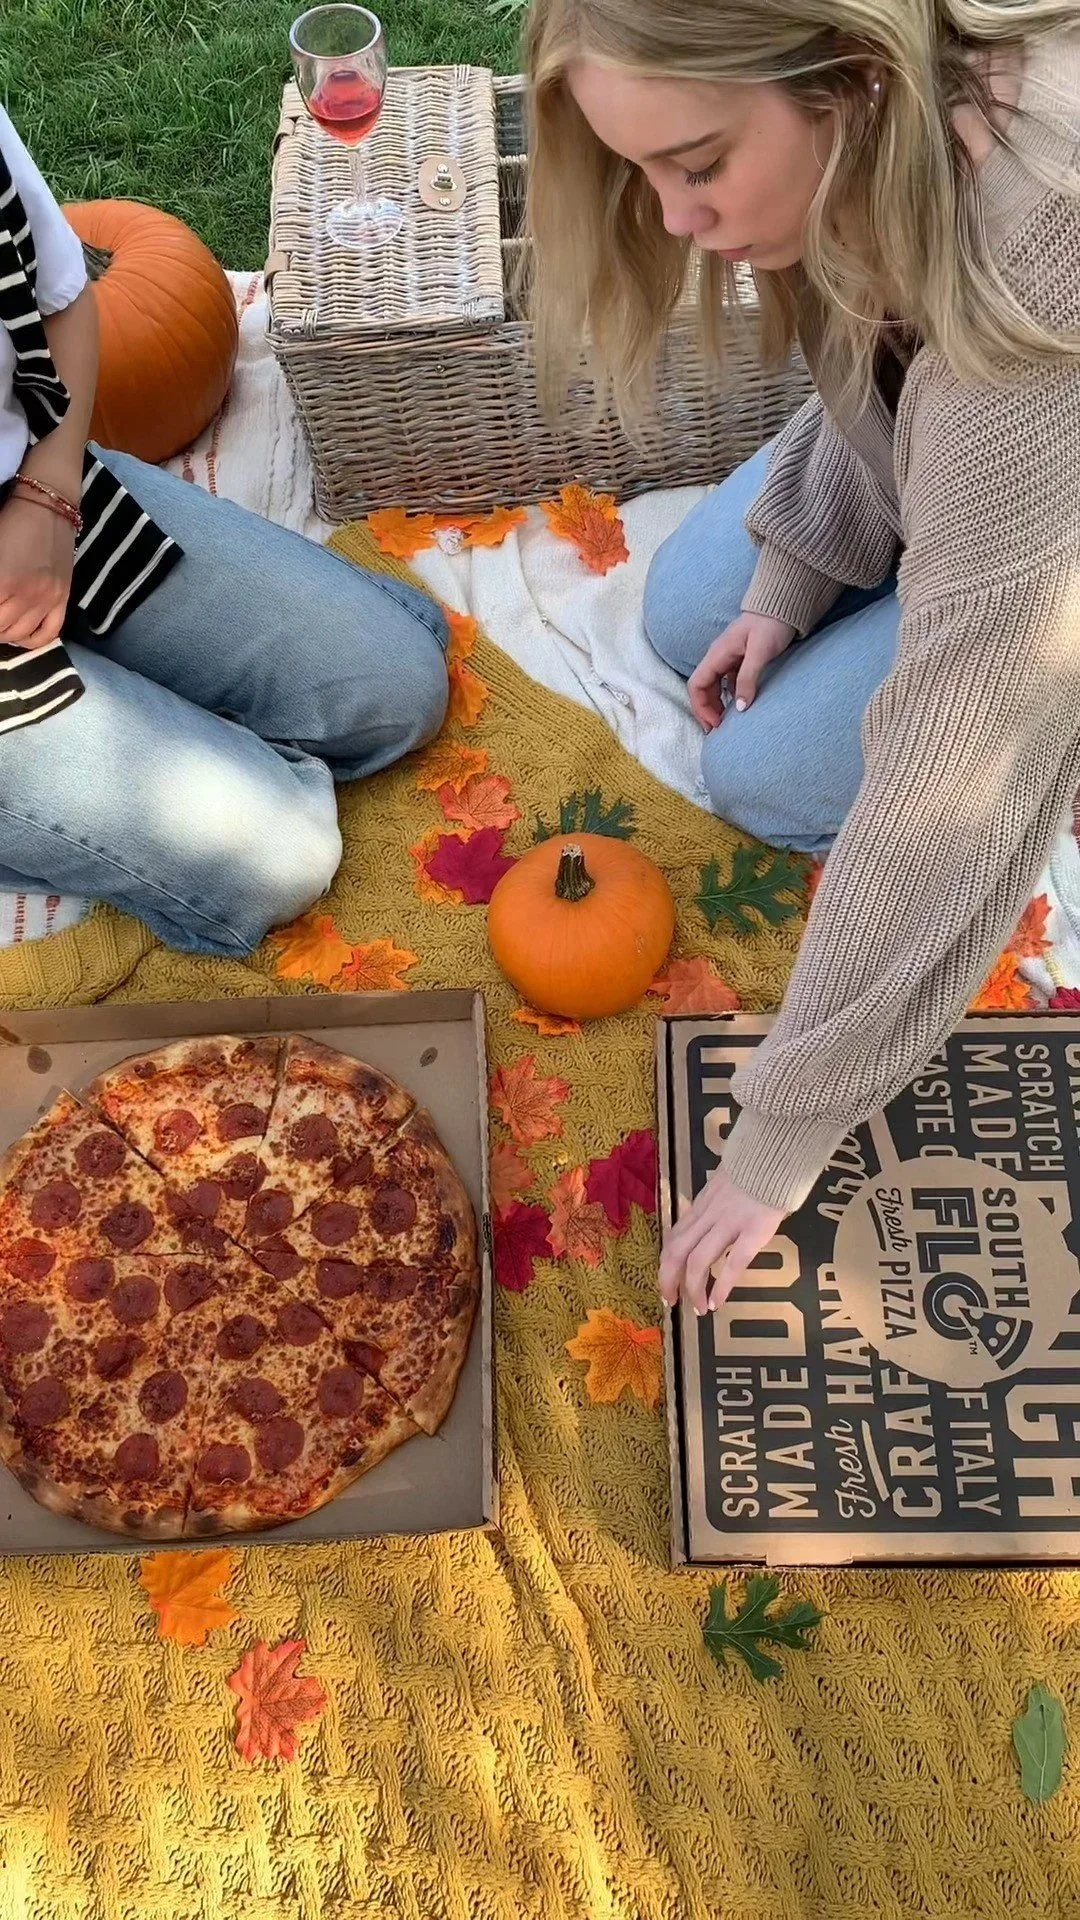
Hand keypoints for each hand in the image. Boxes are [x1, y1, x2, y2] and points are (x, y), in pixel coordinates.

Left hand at [0, 495, 76, 648]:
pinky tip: (20, 636)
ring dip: (4, 633)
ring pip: (19, 635)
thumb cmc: (11, 522)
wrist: (48, 507)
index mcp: (3, 581)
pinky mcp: (62, 600)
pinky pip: (48, 633)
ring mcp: (47, 600)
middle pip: (0, 628)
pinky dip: (32, 641)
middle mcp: (26, 596)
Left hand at [659, 1166, 783, 1313]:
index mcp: (702, 1205)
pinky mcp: (753, 1231)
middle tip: (671, 1301)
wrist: (777, 1153)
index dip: (666, 1263)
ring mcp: (729, 1223)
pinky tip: (718, 1302)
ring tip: (698, 1308)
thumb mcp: (725, 1183)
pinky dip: (722, 1287)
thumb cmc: (756, 1168)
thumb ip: (716, 1204)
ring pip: (698, 1261)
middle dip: (669, 1280)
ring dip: (693, 1289)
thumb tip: (713, 1222)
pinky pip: (732, 1263)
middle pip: (676, 1252)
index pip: (674, 1238)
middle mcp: (708, 1216)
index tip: (667, 1282)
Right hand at [687, 613, 796, 730]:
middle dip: (707, 710)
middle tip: (719, 730)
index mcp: (717, 655)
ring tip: (729, 723)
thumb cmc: (771, 624)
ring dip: (718, 705)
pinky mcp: (741, 660)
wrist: (783, 606)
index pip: (696, 685)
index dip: (700, 707)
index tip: (715, 723)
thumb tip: (740, 709)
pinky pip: (729, 682)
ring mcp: (729, 658)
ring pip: (715, 686)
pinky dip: (731, 697)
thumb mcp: (760, 652)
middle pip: (703, 688)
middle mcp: (719, 657)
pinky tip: (742, 706)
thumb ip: (748, 679)